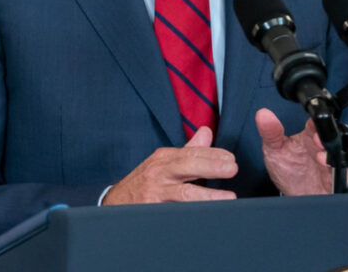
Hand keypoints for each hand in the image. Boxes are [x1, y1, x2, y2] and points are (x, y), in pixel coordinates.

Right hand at [102, 126, 237, 204]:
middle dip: (211, 167)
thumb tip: (207, 132)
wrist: (115, 205)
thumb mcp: (164, 162)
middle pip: (187, 166)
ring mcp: (156, 193)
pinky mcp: (153, 212)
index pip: (192, 152)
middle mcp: (159, 173)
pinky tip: (208, 216)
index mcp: (165, 158)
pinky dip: (192, 214)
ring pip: (183, 193)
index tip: (231, 158)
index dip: (213, 155)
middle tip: (233, 168)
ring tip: (228, 198)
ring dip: (207, 195)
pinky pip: (175, 213)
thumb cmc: (146, 182)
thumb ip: (188, 150)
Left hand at [256, 108, 331, 195]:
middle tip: (315, 137)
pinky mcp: (337, 172)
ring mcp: (329, 158)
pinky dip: (333, 162)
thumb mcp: (274, 151)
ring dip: (329, 147)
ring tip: (318, 150)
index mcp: (307, 136)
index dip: (315, 118)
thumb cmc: (288, 173)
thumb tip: (262, 114)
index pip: (314, 121)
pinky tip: (322, 162)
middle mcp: (320, 146)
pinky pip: (341, 164)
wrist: (298, 198)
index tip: (311, 121)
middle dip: (325, 132)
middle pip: (329, 132)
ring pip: (337, 146)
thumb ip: (270, 133)